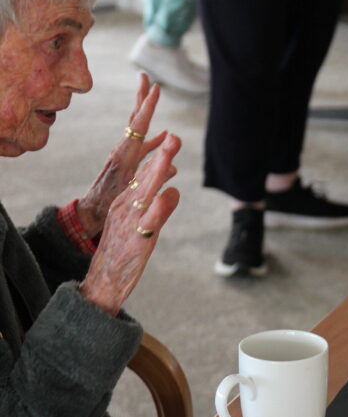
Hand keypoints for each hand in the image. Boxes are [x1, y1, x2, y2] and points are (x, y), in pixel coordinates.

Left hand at [77, 74, 167, 237]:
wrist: (90, 213)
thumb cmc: (109, 205)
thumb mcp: (131, 193)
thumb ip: (152, 180)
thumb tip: (173, 167)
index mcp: (125, 154)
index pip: (139, 124)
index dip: (148, 106)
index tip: (156, 87)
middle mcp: (123, 150)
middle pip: (134, 118)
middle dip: (141, 98)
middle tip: (145, 77)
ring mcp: (124, 155)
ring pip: (137, 128)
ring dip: (145, 111)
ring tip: (152, 96)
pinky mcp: (126, 162)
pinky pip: (142, 144)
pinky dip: (153, 137)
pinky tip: (163, 136)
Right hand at [79, 133, 180, 315]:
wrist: (105, 279)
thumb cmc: (125, 250)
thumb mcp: (144, 224)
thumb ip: (159, 207)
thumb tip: (173, 190)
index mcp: (128, 202)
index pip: (145, 175)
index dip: (159, 156)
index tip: (171, 136)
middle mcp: (127, 207)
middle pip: (146, 178)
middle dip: (161, 157)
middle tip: (174, 136)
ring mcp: (132, 222)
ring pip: (146, 194)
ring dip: (157, 173)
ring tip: (169, 155)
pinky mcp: (137, 239)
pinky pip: (148, 222)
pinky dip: (157, 208)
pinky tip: (166, 195)